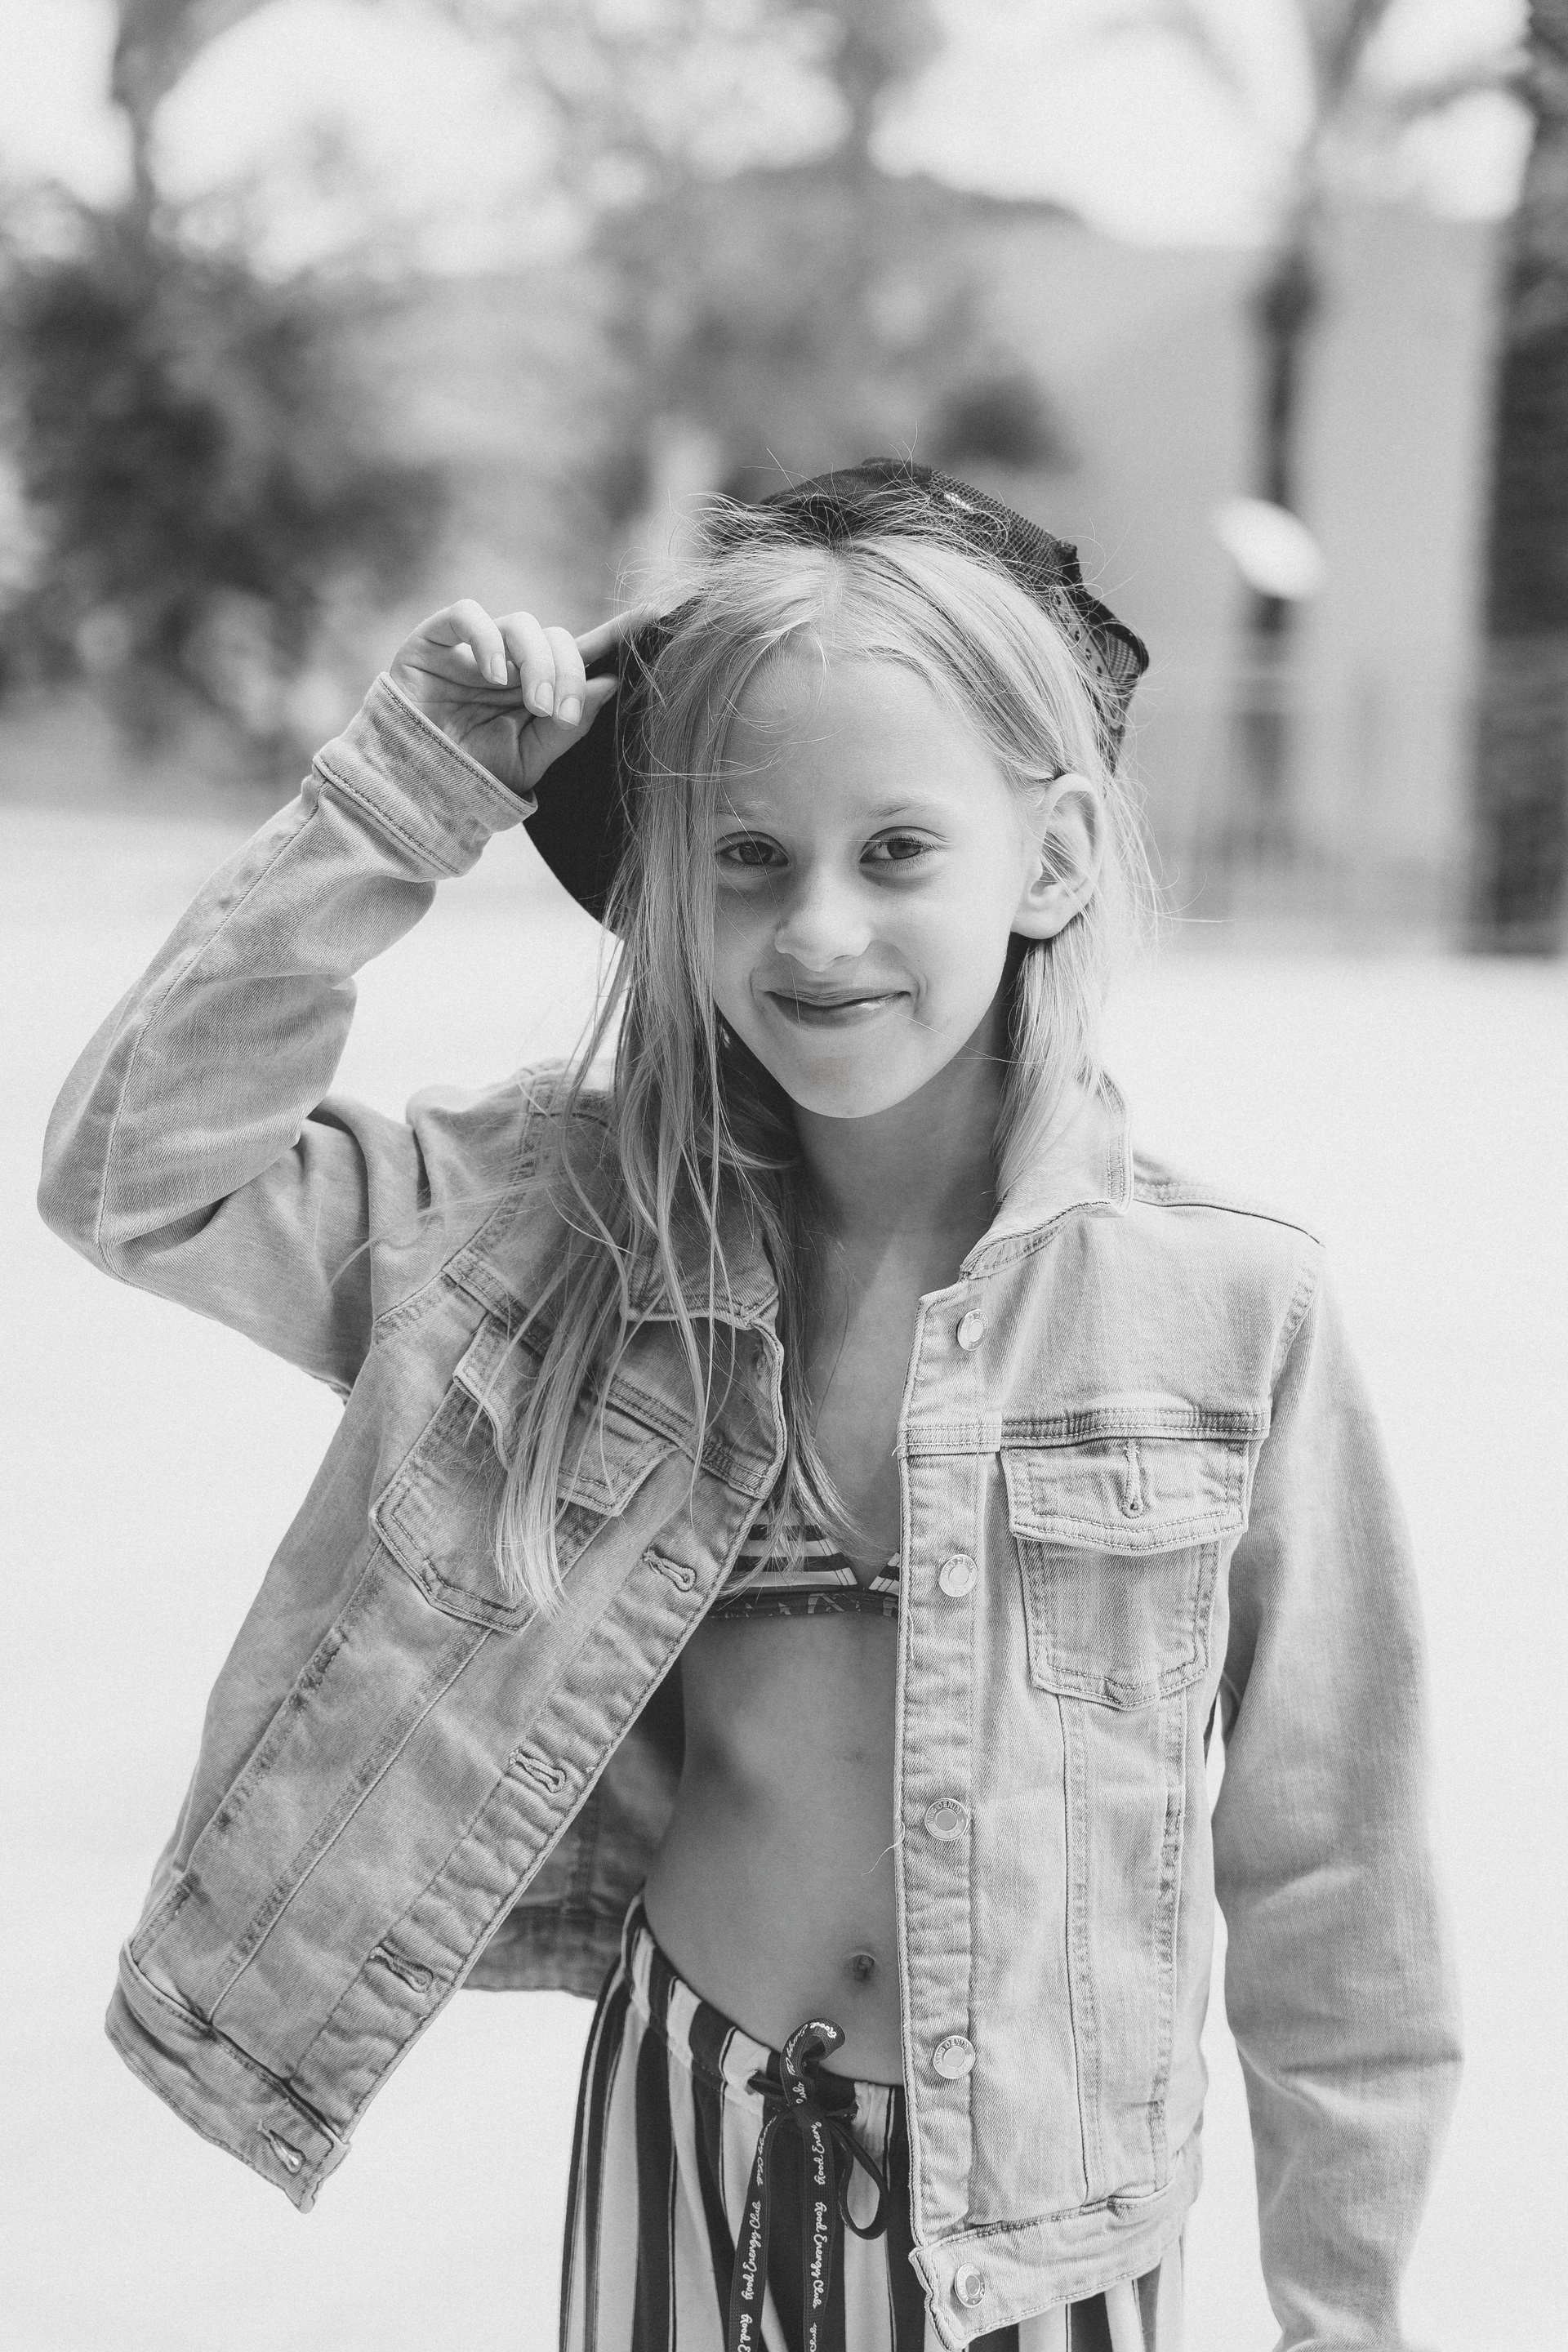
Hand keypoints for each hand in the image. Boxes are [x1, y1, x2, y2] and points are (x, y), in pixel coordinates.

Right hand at [387, 600, 629, 798]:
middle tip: (557, 712)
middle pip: (557, 637)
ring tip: (532, 703)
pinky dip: (486, 638)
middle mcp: (511, 662)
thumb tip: (610, 682)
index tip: (657, 618)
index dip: (619, 633)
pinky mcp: (434, 642)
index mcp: (539, 687)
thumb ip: (569, 724)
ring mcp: (474, 649)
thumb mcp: (531, 758)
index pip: (585, 652)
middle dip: (566, 672)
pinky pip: (467, 615)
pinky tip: (494, 674)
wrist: (413, 792)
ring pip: (521, 624)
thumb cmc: (473, 778)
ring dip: (536, 661)